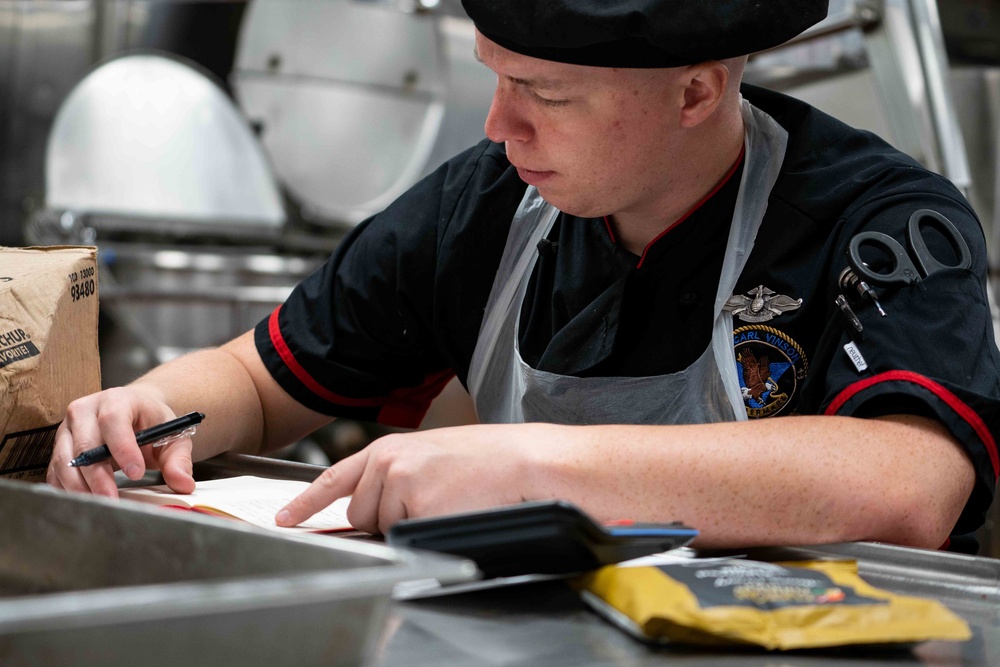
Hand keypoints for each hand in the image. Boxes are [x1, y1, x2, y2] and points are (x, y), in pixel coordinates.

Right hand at [46, 387, 195, 497]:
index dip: (122, 448)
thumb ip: (178, 459)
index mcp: (116, 399)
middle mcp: (85, 410)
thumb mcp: (173, 435)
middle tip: (113, 499)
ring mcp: (67, 429)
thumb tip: (184, 483)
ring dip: (80, 486)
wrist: (133, 413)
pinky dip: (68, 489)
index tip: (135, 473)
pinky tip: (84, 501)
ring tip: (100, 504)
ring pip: (65, 460)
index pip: (113, 420)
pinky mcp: (59, 448)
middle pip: (85, 444)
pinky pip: (56, 471)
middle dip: (98, 475)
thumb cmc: (152, 422)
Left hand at [276, 423, 555, 533]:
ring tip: (445, 499)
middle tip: (428, 499)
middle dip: (384, 517)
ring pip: (382, 527)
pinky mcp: (417, 509)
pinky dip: (426, 532)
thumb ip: (396, 473)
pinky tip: (451, 508)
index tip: (285, 517)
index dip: (306, 501)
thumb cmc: (487, 459)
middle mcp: (388, 464)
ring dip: (407, 524)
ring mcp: (400, 486)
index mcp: (390, 448)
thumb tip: (379, 501)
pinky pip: (407, 538)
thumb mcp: (430, 455)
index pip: (335, 477)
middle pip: (359, 513)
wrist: (523, 462)